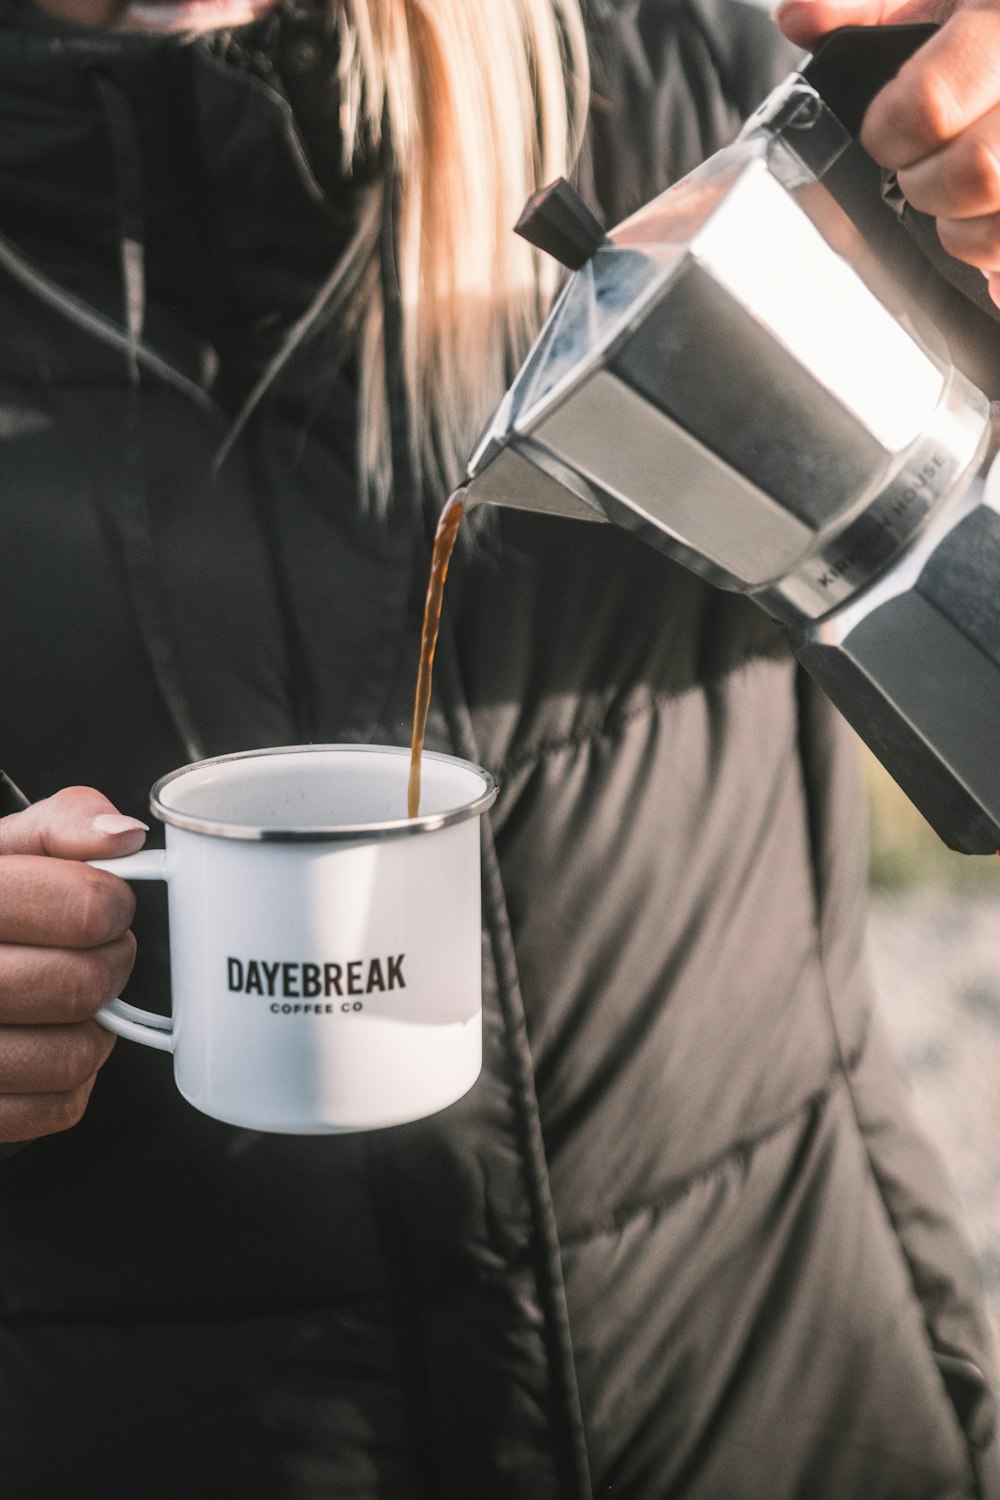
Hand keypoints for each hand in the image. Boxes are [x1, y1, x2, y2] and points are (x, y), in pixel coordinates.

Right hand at [0, 788, 145, 1141]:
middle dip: (109, 963)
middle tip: (92, 950)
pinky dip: (70, 1076)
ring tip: (65, 995)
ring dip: (94, 1024)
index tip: (102, 903)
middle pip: (83, 985)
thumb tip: (125, 836)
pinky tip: (44, 1039)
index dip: (112, 904)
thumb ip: (62, 826)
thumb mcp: (4, 849)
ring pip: (77, 1054)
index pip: (84, 909)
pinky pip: (61, 1106)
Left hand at [774, 0, 999, 306]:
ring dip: (964, 231)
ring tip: (954, 206)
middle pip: (978, 170)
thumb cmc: (989, 21)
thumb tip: (798, 19)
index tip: (883, 133)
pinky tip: (981, 237)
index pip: (930, 103)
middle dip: (927, 185)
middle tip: (917, 173)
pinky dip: (993, 265)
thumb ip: (872, 10)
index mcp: (999, 22)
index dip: (890, 131)